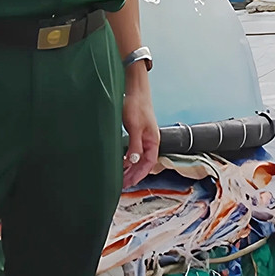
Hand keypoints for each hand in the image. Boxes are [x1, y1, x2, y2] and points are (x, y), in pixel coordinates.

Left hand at [121, 69, 159, 185]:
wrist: (135, 91)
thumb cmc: (136, 106)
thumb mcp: (135, 127)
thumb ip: (135, 145)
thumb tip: (133, 161)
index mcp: (153, 141)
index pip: (149, 163)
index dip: (140, 174)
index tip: (129, 183)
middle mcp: (150, 141)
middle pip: (144, 163)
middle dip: (134, 174)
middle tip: (123, 184)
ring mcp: (144, 137)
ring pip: (139, 158)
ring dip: (131, 168)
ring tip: (121, 177)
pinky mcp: (137, 133)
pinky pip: (134, 151)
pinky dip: (128, 159)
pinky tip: (122, 162)